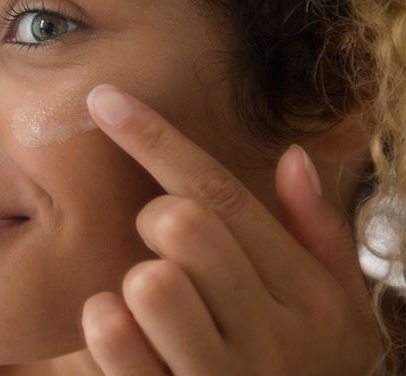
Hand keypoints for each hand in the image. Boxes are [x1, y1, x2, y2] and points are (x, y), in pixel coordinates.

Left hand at [78, 84, 385, 375]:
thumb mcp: (333, 317)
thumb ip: (316, 237)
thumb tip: (293, 155)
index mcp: (307, 298)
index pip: (222, 195)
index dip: (155, 139)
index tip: (103, 99)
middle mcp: (272, 335)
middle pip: (184, 224)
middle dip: (155, 222)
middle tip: (158, 250)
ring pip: (151, 278)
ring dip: (134, 281)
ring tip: (149, 305)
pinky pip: (114, 337)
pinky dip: (104, 324)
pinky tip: (118, 331)